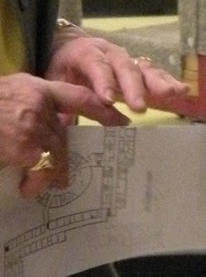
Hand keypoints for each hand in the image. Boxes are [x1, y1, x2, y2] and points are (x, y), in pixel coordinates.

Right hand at [0, 71, 129, 198]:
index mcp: (36, 88)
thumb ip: (30, 105)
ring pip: (56, 154)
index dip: (102, 109)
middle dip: (65, 158)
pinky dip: (34, 182)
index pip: (79, 96)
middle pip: (65, 136)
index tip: (123, 120)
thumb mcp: (8, 94)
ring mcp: (33, 126)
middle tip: (65, 178)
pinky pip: (40, 170)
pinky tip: (25, 188)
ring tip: (36, 188)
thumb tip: (46, 126)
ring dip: (50, 175)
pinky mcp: (24, 148)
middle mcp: (40, 105)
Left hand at [45, 31, 189, 115]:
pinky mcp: (138, 67)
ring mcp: (127, 58)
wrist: (68, 46)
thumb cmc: (61, 67)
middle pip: (125, 67)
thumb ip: (59, 102)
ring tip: (174, 94)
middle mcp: (110, 52)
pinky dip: (168, 81)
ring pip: (144, 68)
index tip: (108, 100)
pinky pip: (154, 73)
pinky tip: (183, 91)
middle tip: (140, 107)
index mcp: (86, 53)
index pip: (96, 65)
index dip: (103, 81)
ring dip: (159, 83)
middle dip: (134, 87)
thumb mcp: (53, 81)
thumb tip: (60, 129)